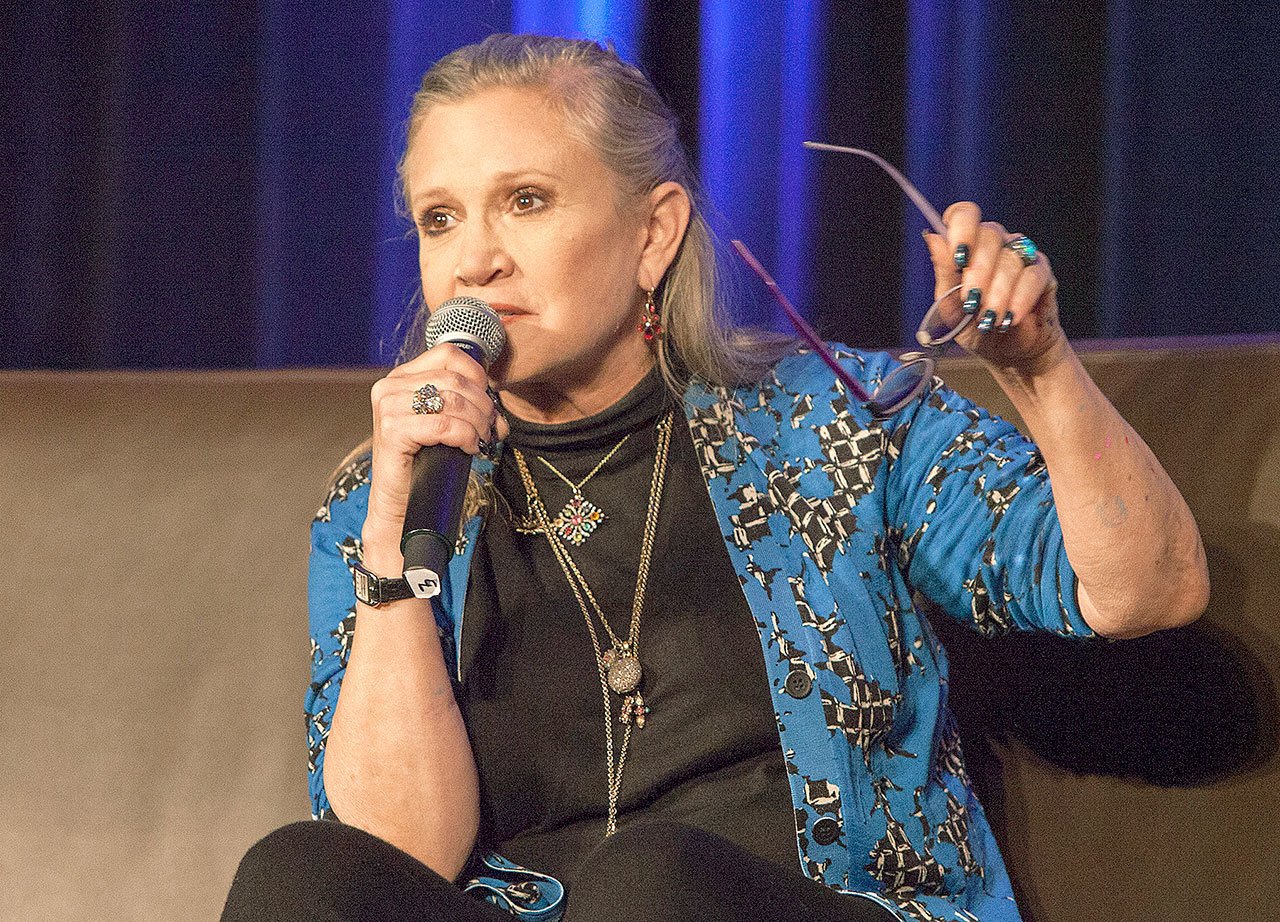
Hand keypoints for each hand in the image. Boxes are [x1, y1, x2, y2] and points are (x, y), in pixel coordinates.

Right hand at [364, 344, 508, 539]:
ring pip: (453, 401)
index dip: (478, 376)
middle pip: (455, 380)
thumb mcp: (448, 425)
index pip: (449, 354)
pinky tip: (470, 449)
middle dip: (483, 405)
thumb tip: (498, 413)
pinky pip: (444, 425)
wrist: (401, 503)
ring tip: (481, 440)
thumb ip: (467, 407)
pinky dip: (465, 436)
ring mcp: (388, 407)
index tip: (488, 403)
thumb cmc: (426, 463)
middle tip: (491, 429)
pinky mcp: (392, 430)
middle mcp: (390, 386)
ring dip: (478, 422)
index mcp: (402, 378)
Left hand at [922, 201, 1068, 375]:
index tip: (959, 256)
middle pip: (990, 234)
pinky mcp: (1042, 273)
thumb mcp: (950, 307)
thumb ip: (943, 273)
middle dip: (978, 272)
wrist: (1008, 352)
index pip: (964, 214)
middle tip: (972, 302)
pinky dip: (1020, 298)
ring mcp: (1021, 255)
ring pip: (1011, 258)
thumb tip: (932, 236)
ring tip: (989, 319)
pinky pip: (1034, 275)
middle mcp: (997, 243)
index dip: (962, 228)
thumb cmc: (975, 326)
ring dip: (998, 293)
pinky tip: (1010, 317)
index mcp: (969, 245)